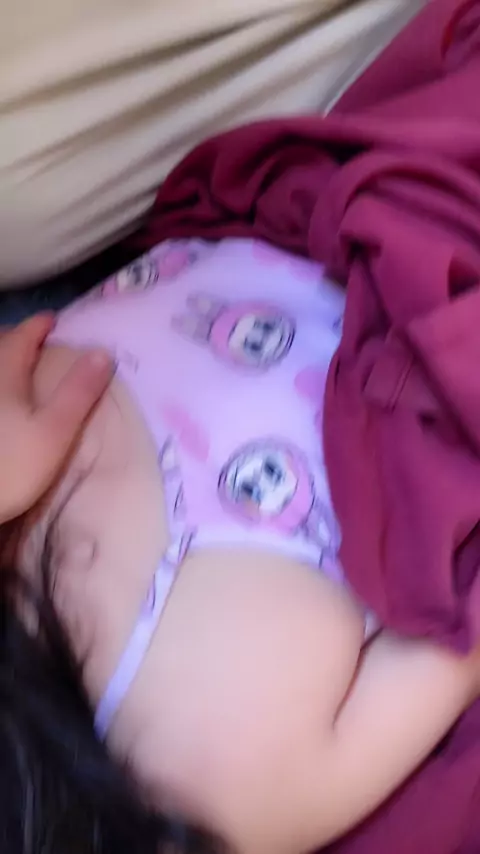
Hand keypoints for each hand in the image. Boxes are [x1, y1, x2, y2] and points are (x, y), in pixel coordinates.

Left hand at [0, 313, 112, 522]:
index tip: (54, 321)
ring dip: (3, 361)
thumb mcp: (55, 431)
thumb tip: (103, 352)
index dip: (39, 326)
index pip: (22, 337)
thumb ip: (79, 392)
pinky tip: (6, 404)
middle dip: (16, 340)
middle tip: (36, 343)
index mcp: (6, 374)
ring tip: (18, 369)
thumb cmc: (10, 466)